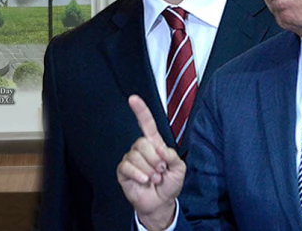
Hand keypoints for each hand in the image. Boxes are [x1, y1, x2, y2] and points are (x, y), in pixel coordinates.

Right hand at [117, 95, 185, 230]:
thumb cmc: (169, 184)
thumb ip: (172, 156)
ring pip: (136, 156)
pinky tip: (145, 181)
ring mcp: (131, 159)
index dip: (140, 110)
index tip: (133, 98)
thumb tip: (159, 149)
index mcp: (154, 144)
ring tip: (154, 178)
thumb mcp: (179, 169)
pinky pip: (127, 167)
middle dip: (154, 159)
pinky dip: (139, 175)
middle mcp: (141, 149)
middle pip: (142, 143)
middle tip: (160, 170)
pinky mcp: (123, 171)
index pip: (146, 123)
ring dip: (149, 170)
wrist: (161, 203)